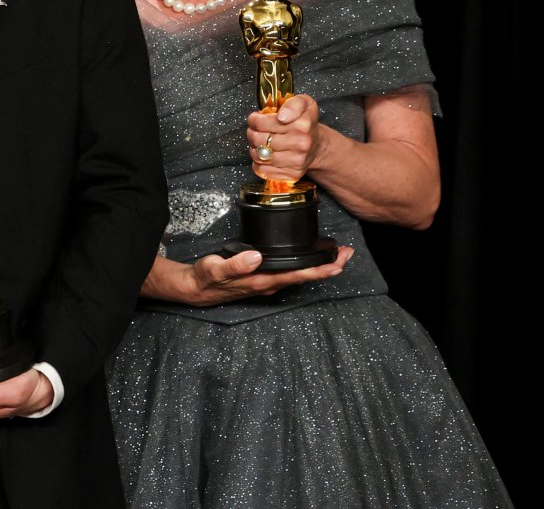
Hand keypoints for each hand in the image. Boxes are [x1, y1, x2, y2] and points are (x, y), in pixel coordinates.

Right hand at [173, 246, 352, 305]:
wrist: (195, 289)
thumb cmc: (206, 278)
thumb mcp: (215, 268)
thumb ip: (235, 264)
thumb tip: (255, 257)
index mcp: (264, 280)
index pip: (299, 275)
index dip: (321, 268)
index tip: (339, 260)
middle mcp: (270, 284)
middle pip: (306, 276)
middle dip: (329, 266)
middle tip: (348, 253)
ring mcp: (268, 283)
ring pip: (300, 275)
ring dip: (319, 267)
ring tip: (335, 255)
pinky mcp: (263, 280)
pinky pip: (291, 274)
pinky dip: (305, 267)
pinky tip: (307, 260)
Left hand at [247, 94, 323, 183]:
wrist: (317, 147)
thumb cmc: (306, 123)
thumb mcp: (304, 103)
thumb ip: (292, 104)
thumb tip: (282, 116)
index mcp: (302, 125)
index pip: (262, 123)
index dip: (254, 120)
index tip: (255, 119)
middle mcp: (301, 144)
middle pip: (258, 139)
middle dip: (252, 133)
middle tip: (256, 131)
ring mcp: (297, 161)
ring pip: (259, 155)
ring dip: (254, 148)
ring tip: (261, 143)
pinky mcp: (292, 174)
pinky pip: (262, 170)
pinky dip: (259, 163)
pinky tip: (266, 156)